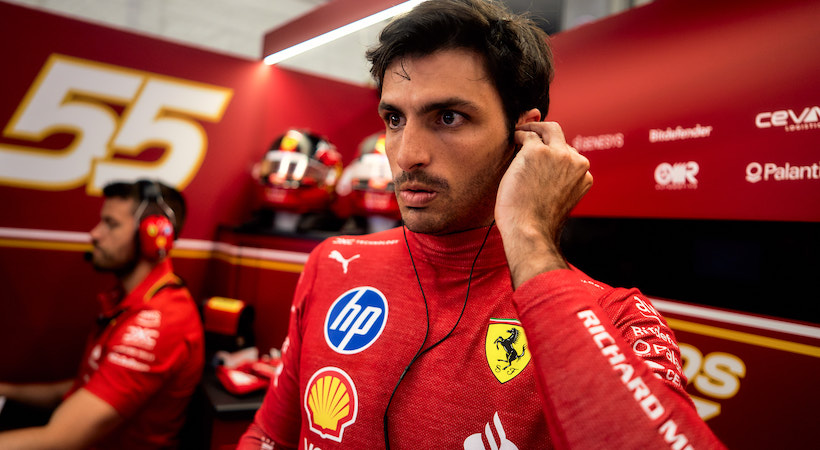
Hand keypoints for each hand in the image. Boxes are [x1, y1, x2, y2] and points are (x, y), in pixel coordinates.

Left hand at [495, 121, 591, 287]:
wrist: (528, 231)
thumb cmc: (537, 223)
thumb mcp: (558, 201)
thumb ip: (560, 183)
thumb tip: (546, 171)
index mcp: (584, 176)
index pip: (569, 154)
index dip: (552, 153)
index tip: (539, 155)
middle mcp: (576, 162)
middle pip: (561, 137)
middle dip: (545, 134)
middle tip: (529, 133)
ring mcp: (558, 155)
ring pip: (547, 129)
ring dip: (532, 129)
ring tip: (519, 133)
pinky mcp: (537, 151)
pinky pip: (527, 134)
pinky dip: (519, 135)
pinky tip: (513, 140)